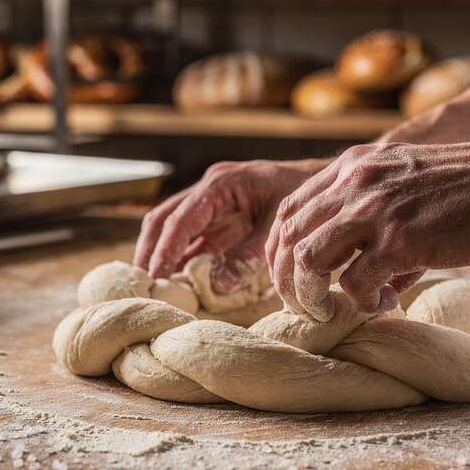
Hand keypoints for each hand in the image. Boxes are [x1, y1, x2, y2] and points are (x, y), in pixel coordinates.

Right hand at [135, 159, 327, 289]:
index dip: (165, 249)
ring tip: (152, 287)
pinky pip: (191, 240)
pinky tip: (177, 282)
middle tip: (141, 284)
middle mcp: (210, 190)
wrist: (328, 185)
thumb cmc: (305, 196)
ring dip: (160, 255)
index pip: (181, 218)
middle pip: (163, 219)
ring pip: (171, 228)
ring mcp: (212, 204)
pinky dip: (181, 259)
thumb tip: (216, 286)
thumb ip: (248, 255)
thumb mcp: (277, 227)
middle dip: (149, 251)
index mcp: (221, 183)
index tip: (155, 276)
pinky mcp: (219, 220)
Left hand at [265, 140, 469, 317]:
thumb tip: (363, 282)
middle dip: (287, 280)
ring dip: (312, 295)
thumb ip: (375, 220)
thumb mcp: (407, 182)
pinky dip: (361, 303)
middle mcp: (354, 183)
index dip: (281, 250)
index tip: (294, 277)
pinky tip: (386, 304)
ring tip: (333, 312)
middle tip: (306, 306)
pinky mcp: (400, 240)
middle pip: (287, 237)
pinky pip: (354, 284)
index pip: (289, 209)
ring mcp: (374, 210)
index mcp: (352, 166)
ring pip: (307, 260)